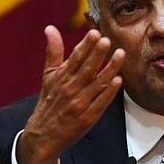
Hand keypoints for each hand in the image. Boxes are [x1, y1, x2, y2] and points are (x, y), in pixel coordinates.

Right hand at [16, 26, 124, 163]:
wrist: (43, 135)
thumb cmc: (49, 102)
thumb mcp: (48, 76)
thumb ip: (53, 52)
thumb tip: (50, 29)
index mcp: (61, 77)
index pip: (75, 58)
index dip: (86, 45)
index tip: (95, 33)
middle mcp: (70, 89)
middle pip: (87, 68)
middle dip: (97, 54)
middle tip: (108, 40)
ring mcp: (79, 103)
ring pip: (97, 84)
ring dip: (109, 69)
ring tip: (120, 55)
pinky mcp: (88, 117)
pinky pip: (101, 102)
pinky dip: (109, 92)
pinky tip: (118, 81)